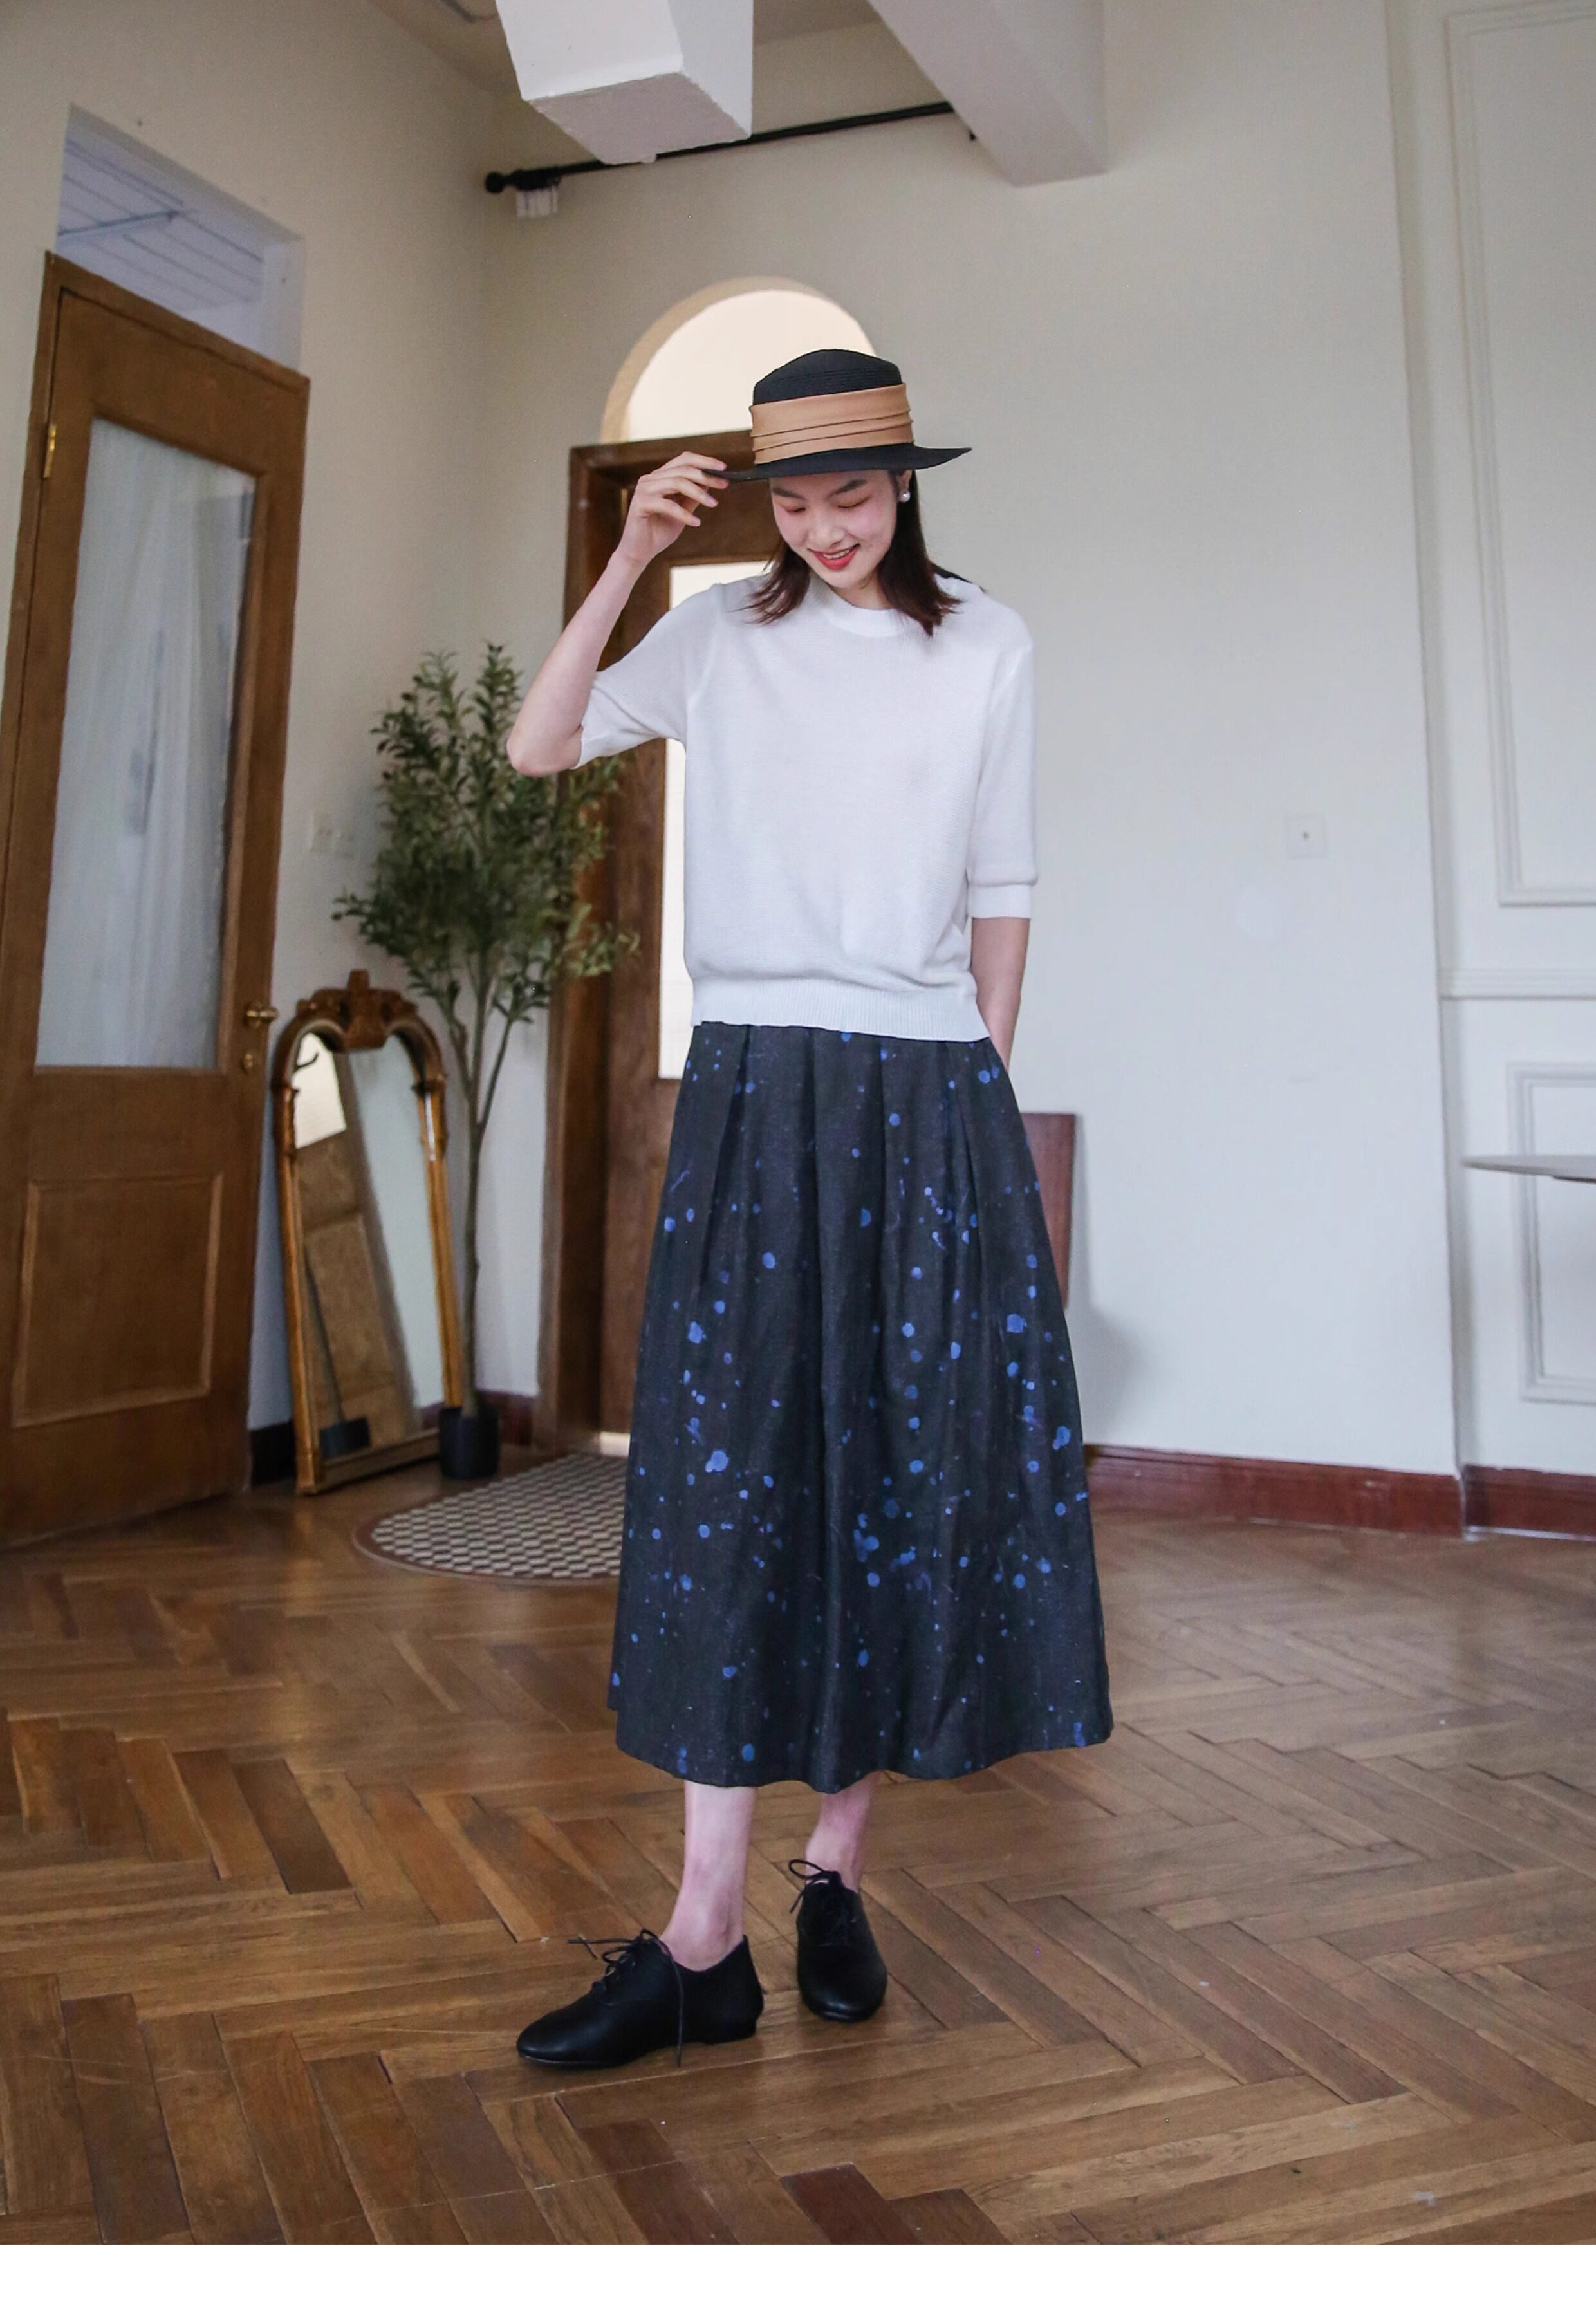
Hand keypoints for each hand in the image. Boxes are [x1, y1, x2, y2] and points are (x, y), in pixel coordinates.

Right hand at [616, 451, 725, 569]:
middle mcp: (650, 479)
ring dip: (698, 493)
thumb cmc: (659, 532)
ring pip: (676, 483)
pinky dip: (684, 514)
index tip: (724, 468)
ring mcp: (644, 490)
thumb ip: (692, 497)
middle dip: (706, 476)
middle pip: (682, 469)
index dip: (704, 461)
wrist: (639, 553)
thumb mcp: (682, 512)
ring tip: (713, 504)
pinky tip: (696, 523)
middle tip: (724, 484)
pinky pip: (667, 505)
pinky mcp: (640, 504)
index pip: (683, 460)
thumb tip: (709, 483)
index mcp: (660, 477)